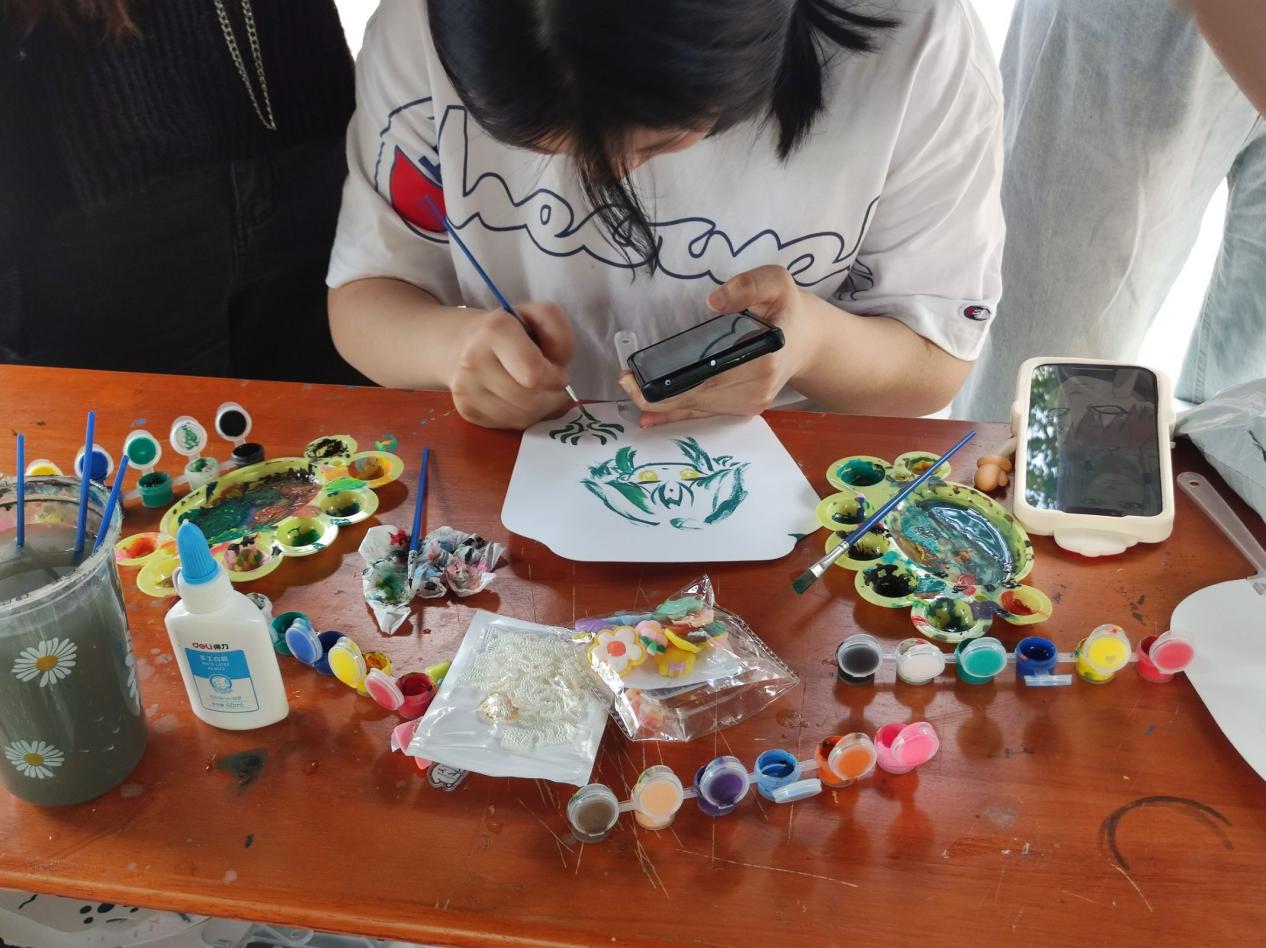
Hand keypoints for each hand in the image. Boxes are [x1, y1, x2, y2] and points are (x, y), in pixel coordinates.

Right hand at [450, 301, 574, 428]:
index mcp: (493, 331)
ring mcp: (465, 388)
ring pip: (521, 417)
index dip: (555, 376)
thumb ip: (559, 332)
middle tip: (550, 383)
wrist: (464, 344)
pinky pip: (509, 424)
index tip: (556, 369)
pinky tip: (521, 400)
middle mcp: (473, 360)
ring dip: (540, 408)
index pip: (535, 374)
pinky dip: (523, 416)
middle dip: (550, 394)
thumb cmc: (511, 331)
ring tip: (537, 390)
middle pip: (530, 400)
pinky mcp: (466, 410)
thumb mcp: (539, 315)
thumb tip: (558, 366)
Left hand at [618, 265, 816, 427]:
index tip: (641, 375)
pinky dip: (677, 415)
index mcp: (764, 357)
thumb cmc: (786, 308)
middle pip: (700, 396)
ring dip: (663, 404)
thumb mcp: (776, 282)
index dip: (673, 380)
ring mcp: (752, 402)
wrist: (807, 340)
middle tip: (625, 382)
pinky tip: (650, 418)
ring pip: (700, 409)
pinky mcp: (745, 408)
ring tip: (631, 391)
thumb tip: (714, 301)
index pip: (711, 375)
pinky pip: (706, 414)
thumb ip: (749, 285)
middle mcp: (758, 387)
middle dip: (658, 393)